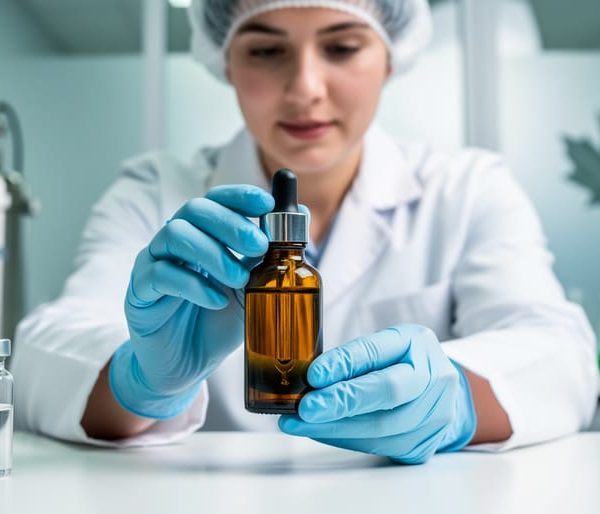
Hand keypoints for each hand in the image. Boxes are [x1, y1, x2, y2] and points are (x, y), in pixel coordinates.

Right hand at [109, 185, 273, 418]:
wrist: (186, 364)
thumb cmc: (217, 321)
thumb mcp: (250, 289)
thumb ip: (266, 257)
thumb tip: (301, 215)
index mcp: (201, 235)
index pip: (214, 200)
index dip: (238, 196)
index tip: (266, 203)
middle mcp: (175, 242)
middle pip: (194, 210)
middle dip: (230, 223)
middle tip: (258, 246)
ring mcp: (154, 263)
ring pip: (175, 235)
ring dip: (213, 254)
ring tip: (238, 280)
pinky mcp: (140, 291)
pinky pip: (161, 275)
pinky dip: (194, 285)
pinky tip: (216, 301)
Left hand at [278, 325, 476, 463]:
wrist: (443, 394)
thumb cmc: (405, 363)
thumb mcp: (383, 345)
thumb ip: (354, 358)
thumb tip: (310, 377)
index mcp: (417, 343)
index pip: (377, 352)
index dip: (344, 364)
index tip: (314, 374)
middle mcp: (433, 378)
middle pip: (385, 393)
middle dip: (340, 402)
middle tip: (305, 408)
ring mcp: (433, 416)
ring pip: (379, 428)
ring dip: (334, 427)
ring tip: (300, 423)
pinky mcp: (423, 446)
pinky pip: (378, 446)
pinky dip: (345, 439)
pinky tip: (321, 432)